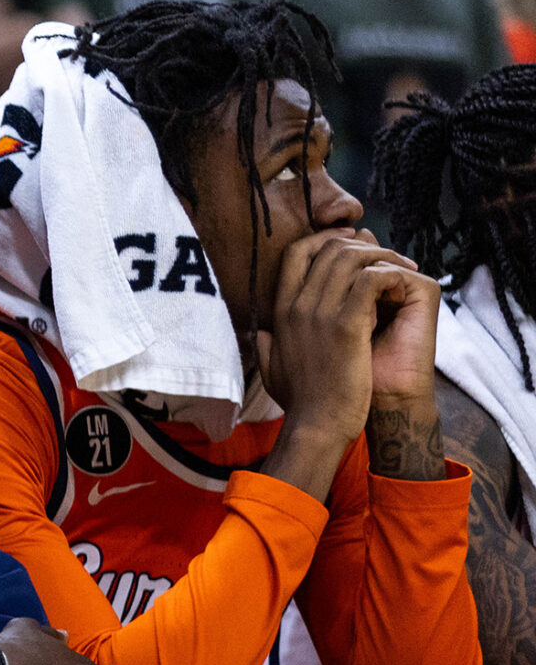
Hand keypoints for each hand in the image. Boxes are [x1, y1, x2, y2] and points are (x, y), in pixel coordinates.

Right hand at [256, 231, 428, 494]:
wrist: (317, 425)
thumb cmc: (301, 401)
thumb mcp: (271, 368)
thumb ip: (265, 345)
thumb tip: (259, 333)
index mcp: (281, 312)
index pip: (297, 252)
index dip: (326, 239)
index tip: (352, 247)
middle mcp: (297, 306)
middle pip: (329, 247)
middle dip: (364, 245)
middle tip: (389, 259)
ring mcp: (319, 313)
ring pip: (352, 256)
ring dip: (384, 257)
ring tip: (404, 270)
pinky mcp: (346, 325)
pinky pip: (372, 279)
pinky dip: (391, 274)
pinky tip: (404, 287)